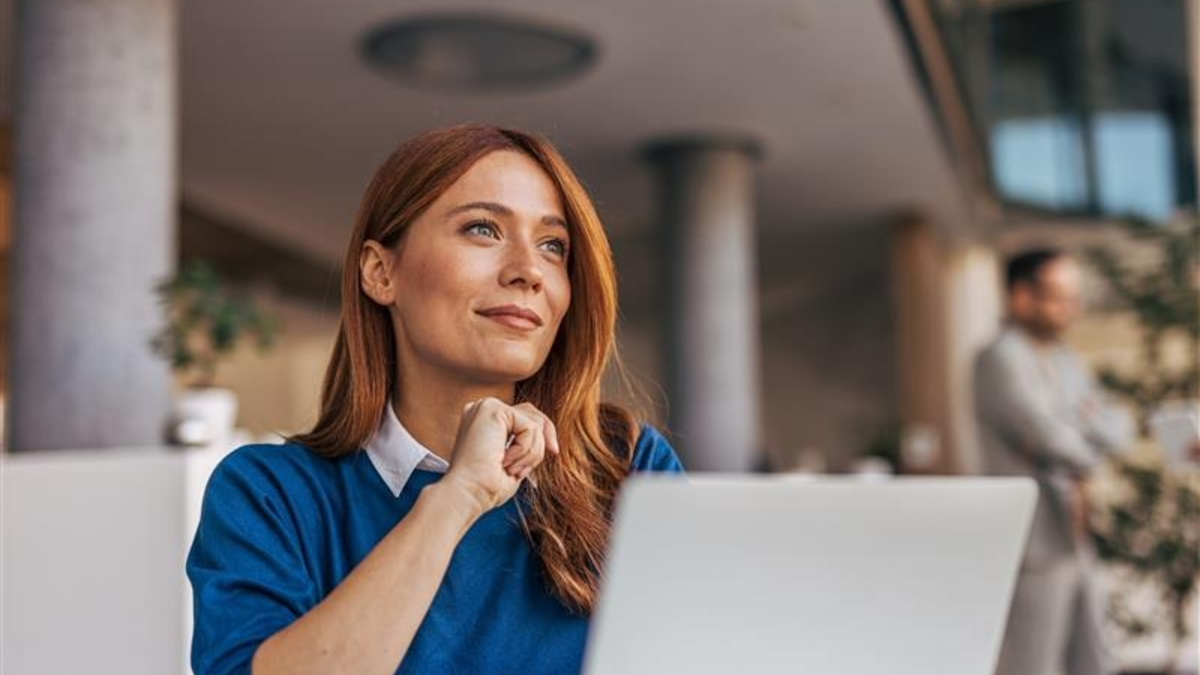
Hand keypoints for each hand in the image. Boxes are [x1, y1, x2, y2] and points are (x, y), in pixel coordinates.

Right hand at [440, 398, 559, 515]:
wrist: (468, 493)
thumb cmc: (486, 487)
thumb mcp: (513, 462)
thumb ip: (525, 444)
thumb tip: (548, 439)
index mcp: (484, 422)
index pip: (523, 416)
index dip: (542, 433)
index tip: (554, 451)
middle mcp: (483, 410)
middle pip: (532, 413)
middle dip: (545, 437)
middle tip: (545, 456)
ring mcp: (486, 407)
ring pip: (534, 422)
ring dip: (531, 453)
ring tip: (510, 468)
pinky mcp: (492, 409)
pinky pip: (530, 426)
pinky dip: (525, 450)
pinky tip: (505, 461)